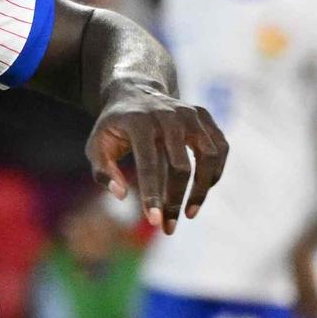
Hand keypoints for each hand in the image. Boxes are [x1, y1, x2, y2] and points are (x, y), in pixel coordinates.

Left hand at [86, 87, 228, 233]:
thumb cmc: (114, 126)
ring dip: (202, 190)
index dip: (153, 195)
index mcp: (140, 123)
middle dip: (176, 200)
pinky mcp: (205, 117)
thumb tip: (122, 195)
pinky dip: (214, 172)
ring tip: (190, 213)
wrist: (136, 90)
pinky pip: (220, 148)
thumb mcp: (97, 145)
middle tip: (169, 227)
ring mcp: (191, 114)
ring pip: (209, 156)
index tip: (154, 222)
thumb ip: (103, 171)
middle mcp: (170, 116)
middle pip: (182, 166)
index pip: (149, 165)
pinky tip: (202, 191)